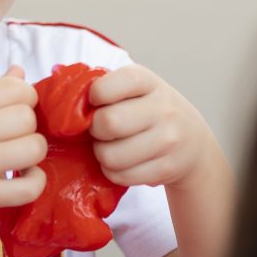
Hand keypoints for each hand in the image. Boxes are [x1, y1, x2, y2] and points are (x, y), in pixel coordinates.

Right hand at [0, 66, 47, 229]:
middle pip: (27, 117)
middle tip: (11, 137)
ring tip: (18, 156)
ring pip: (35, 147)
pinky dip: (36, 181)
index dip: (24, 98)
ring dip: (33, 152)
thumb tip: (20, 73)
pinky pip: (31, 186)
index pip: (14, 88)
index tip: (14, 111)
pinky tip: (23, 177)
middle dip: (27, 127)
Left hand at [89, 65, 218, 191]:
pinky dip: (114, 172)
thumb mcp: (136, 89)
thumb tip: (62, 98)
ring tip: (112, 147)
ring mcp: (168, 139)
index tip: (97, 103)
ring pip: (110, 156)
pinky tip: (123, 162)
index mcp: (147, 81)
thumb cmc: (151, 110)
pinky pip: (120, 176)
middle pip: (107, 123)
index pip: (105, 88)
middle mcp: (163, 108)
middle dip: (95, 131)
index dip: (93, 97)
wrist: (193, 141)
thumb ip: (106, 88)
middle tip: (102, 131)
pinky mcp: (167, 168)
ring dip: (102, 154)